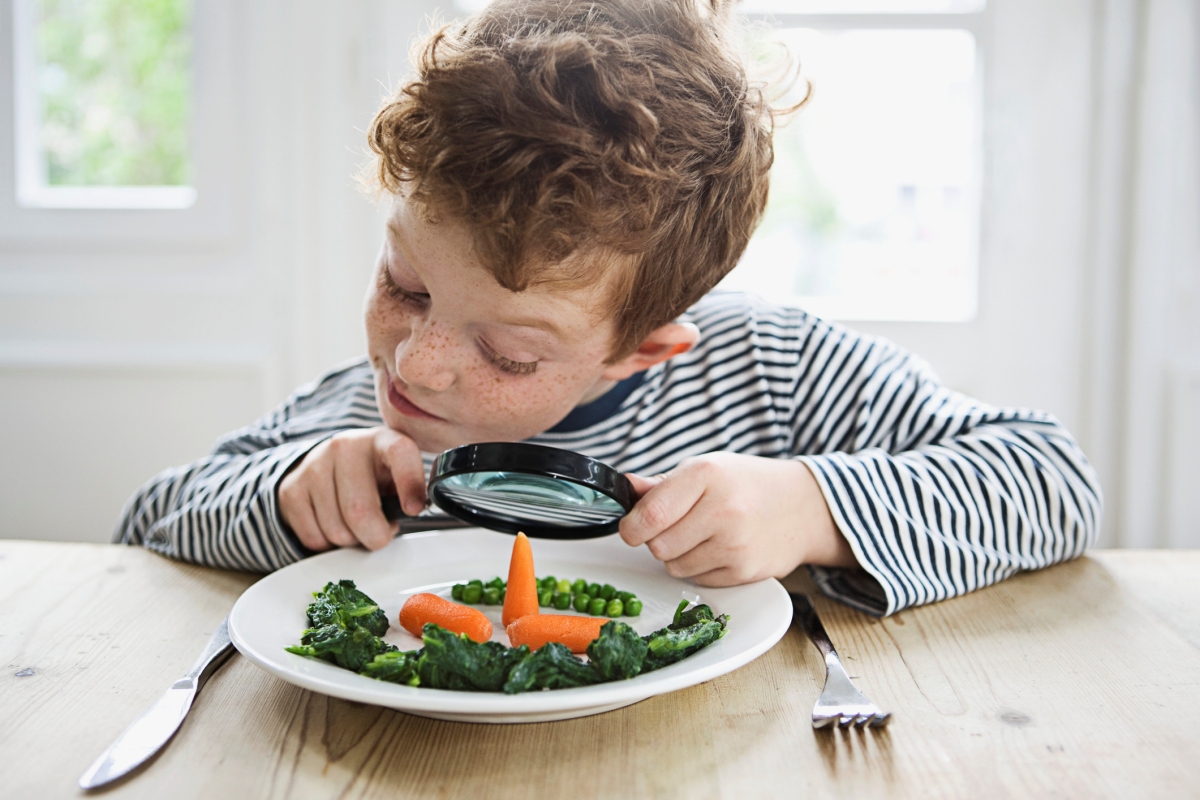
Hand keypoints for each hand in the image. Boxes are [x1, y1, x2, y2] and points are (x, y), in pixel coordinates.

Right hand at [278, 427, 425, 551]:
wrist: (326, 463)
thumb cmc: (372, 475)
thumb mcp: (395, 473)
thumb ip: (409, 490)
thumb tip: (413, 512)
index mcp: (381, 440)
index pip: (399, 453)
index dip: (409, 484)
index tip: (413, 510)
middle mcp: (345, 447)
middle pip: (360, 511)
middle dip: (376, 536)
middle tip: (380, 533)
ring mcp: (314, 466)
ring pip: (336, 531)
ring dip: (351, 540)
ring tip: (355, 524)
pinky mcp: (291, 489)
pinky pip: (314, 538)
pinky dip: (328, 544)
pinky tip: (333, 523)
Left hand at [618, 453, 856, 585]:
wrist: (802, 506)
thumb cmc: (747, 484)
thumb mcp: (705, 469)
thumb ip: (661, 484)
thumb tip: (625, 486)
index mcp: (706, 475)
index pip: (651, 515)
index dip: (631, 527)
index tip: (631, 528)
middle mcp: (723, 509)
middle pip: (658, 545)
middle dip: (657, 540)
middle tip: (677, 527)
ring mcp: (736, 544)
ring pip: (674, 566)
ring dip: (679, 556)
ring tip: (703, 535)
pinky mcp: (745, 571)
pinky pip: (698, 580)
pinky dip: (700, 568)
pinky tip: (720, 548)